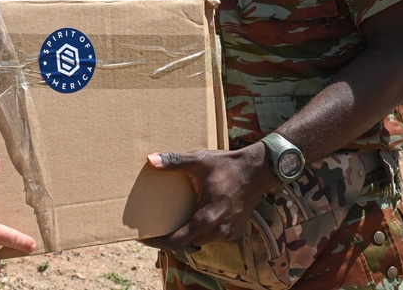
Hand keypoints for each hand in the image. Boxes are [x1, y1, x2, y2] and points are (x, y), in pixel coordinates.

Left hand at [140, 144, 276, 252]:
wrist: (260, 170)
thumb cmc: (228, 165)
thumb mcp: (199, 160)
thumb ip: (174, 161)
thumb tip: (150, 160)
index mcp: (207, 217)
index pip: (177, 241)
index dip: (158, 242)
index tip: (143, 239)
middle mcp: (218, 230)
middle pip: (187, 243)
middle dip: (171, 237)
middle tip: (155, 226)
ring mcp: (229, 232)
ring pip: (200, 241)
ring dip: (188, 234)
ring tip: (174, 221)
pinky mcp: (236, 231)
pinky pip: (213, 236)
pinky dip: (203, 231)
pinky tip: (196, 216)